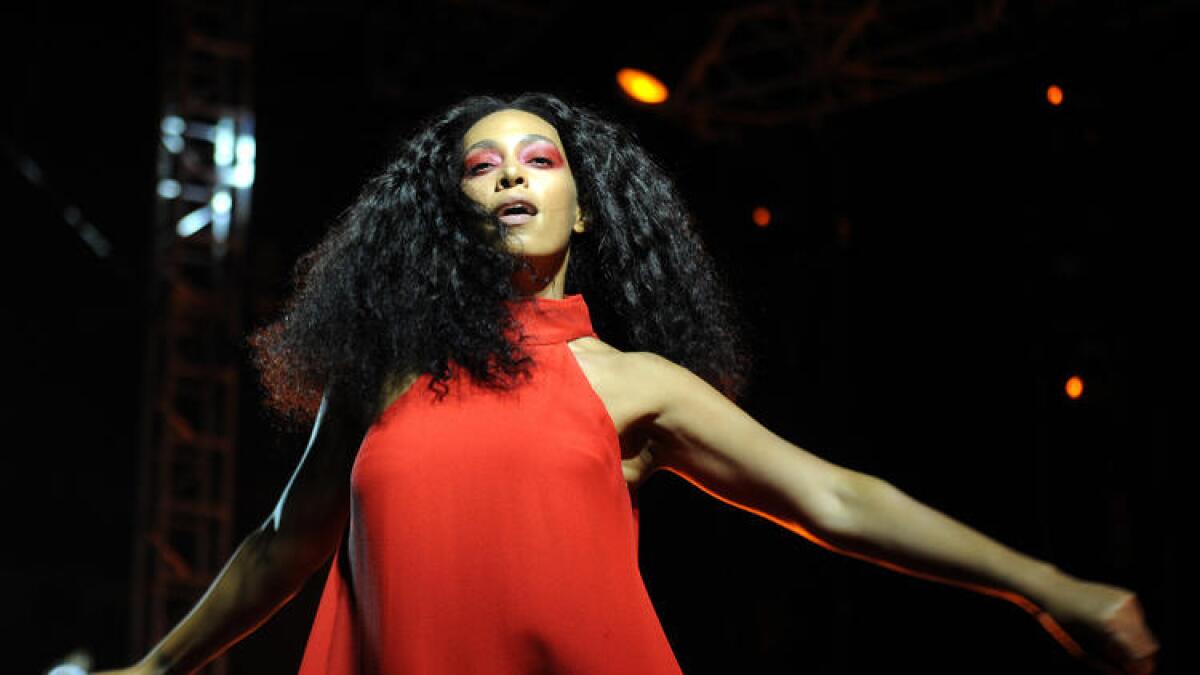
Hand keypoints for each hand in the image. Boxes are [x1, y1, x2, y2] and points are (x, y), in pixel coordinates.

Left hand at [1034, 575, 1159, 674]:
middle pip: (1149, 645)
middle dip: (1141, 660)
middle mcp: (1123, 609)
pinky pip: (1138, 621)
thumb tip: (1121, 674)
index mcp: (1111, 623)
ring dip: (1136, 645)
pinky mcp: (1129, 596)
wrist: (1056, 589)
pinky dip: (1131, 631)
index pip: (1141, 654)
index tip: (1135, 674)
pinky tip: (1112, 631)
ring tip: (1112, 647)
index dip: (1141, 669)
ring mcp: (1127, 601)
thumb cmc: (1063, 619)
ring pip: (1145, 634)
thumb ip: (1105, 665)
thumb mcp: (1081, 648)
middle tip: (1128, 668)